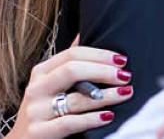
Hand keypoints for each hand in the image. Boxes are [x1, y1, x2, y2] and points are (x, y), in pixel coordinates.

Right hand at [4, 46, 133, 138]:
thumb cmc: (42, 111)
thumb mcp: (48, 83)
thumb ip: (66, 62)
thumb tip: (82, 34)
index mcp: (41, 72)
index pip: (71, 54)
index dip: (98, 54)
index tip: (121, 59)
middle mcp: (36, 89)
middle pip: (71, 71)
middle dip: (102, 71)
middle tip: (126, 75)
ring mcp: (37, 111)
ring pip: (75, 99)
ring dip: (105, 96)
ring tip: (126, 93)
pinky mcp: (40, 132)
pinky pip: (70, 123)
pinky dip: (92, 119)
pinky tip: (109, 116)